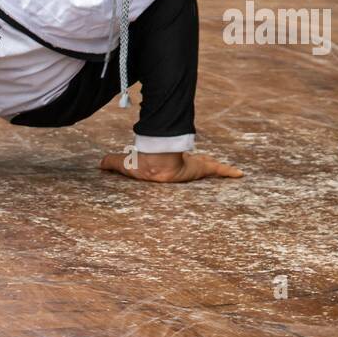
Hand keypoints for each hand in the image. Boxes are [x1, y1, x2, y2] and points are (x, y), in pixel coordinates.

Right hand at [99, 150, 243, 183]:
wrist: (155, 164)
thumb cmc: (142, 165)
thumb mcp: (124, 165)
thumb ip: (111, 163)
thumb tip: (96, 163)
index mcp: (168, 164)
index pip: (176, 162)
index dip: (181, 164)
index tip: (185, 168)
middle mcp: (183, 164)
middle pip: (197, 165)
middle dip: (205, 167)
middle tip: (213, 170)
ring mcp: (194, 166)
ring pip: (210, 167)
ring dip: (221, 171)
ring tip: (234, 174)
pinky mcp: (202, 168)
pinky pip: (219, 169)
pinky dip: (230, 171)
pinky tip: (241, 174)